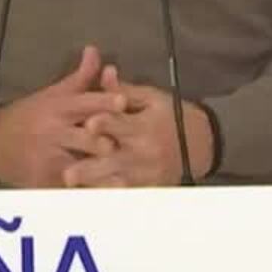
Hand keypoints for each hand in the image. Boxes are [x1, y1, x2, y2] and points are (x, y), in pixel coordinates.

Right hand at [0, 45, 124, 188]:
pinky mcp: (46, 181)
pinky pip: (70, 189)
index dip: (105, 102)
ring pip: (80, 166)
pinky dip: (87, 193)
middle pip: (86, 138)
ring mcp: (50, 158)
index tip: (123, 102)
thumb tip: (96, 50)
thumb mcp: (52, 94)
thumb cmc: (28, 115)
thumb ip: (79, 77)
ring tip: (123, 181)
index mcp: (60, 108)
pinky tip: (104, 199)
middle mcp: (56, 132)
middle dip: (104, 143)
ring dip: (100, 173)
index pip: (86, 103)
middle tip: (123, 146)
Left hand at [63, 65, 212, 187]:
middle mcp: (144, 151)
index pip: (120, 124)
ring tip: (72, 190)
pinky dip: (107, 195)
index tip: (88, 125)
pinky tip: (89, 198)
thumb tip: (105, 73)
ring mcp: (145, 173)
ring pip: (116, 181)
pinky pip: (125, 193)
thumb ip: (125, 90)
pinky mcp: (148, 186)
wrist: (202, 144)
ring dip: (93, 185)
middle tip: (68, 174)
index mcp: (144, 125)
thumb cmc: (172, 116)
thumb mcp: (152, 98)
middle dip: (91, 166)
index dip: (104, 124)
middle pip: (113, 159)